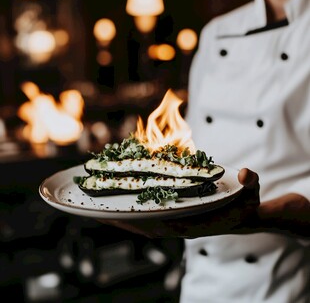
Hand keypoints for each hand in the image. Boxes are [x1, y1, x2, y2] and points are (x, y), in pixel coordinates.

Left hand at [97, 168, 259, 238]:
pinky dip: (129, 211)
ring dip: (119, 217)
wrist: (241, 213)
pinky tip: (114, 202)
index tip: (114, 214)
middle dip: (118, 219)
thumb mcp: (251, 190)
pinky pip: (145, 215)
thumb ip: (250, 183)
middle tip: (89, 209)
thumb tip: (247, 174)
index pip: (163, 223)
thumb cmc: (243, 202)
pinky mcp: (171, 216)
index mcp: (195, 222)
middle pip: (144, 225)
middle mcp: (180, 224)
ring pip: (141, 222)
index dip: (138, 219)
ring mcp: (174, 221)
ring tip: (93, 207)